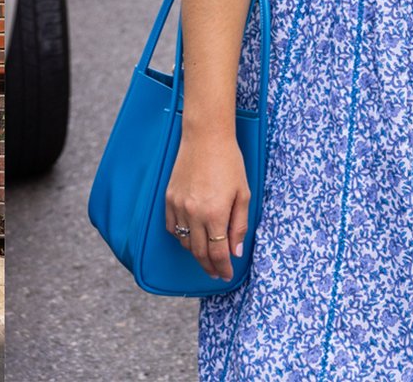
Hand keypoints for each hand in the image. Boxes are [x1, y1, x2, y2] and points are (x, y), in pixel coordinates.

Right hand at [163, 128, 249, 282]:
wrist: (206, 137)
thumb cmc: (229, 163)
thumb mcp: (243, 194)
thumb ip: (239, 225)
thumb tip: (235, 252)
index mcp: (215, 213)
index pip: (217, 252)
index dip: (222, 268)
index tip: (226, 275)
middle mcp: (194, 213)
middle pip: (199, 252)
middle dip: (209, 266)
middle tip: (216, 273)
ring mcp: (178, 205)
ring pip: (185, 242)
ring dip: (196, 253)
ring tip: (206, 255)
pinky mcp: (169, 198)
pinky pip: (172, 227)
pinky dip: (182, 237)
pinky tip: (191, 237)